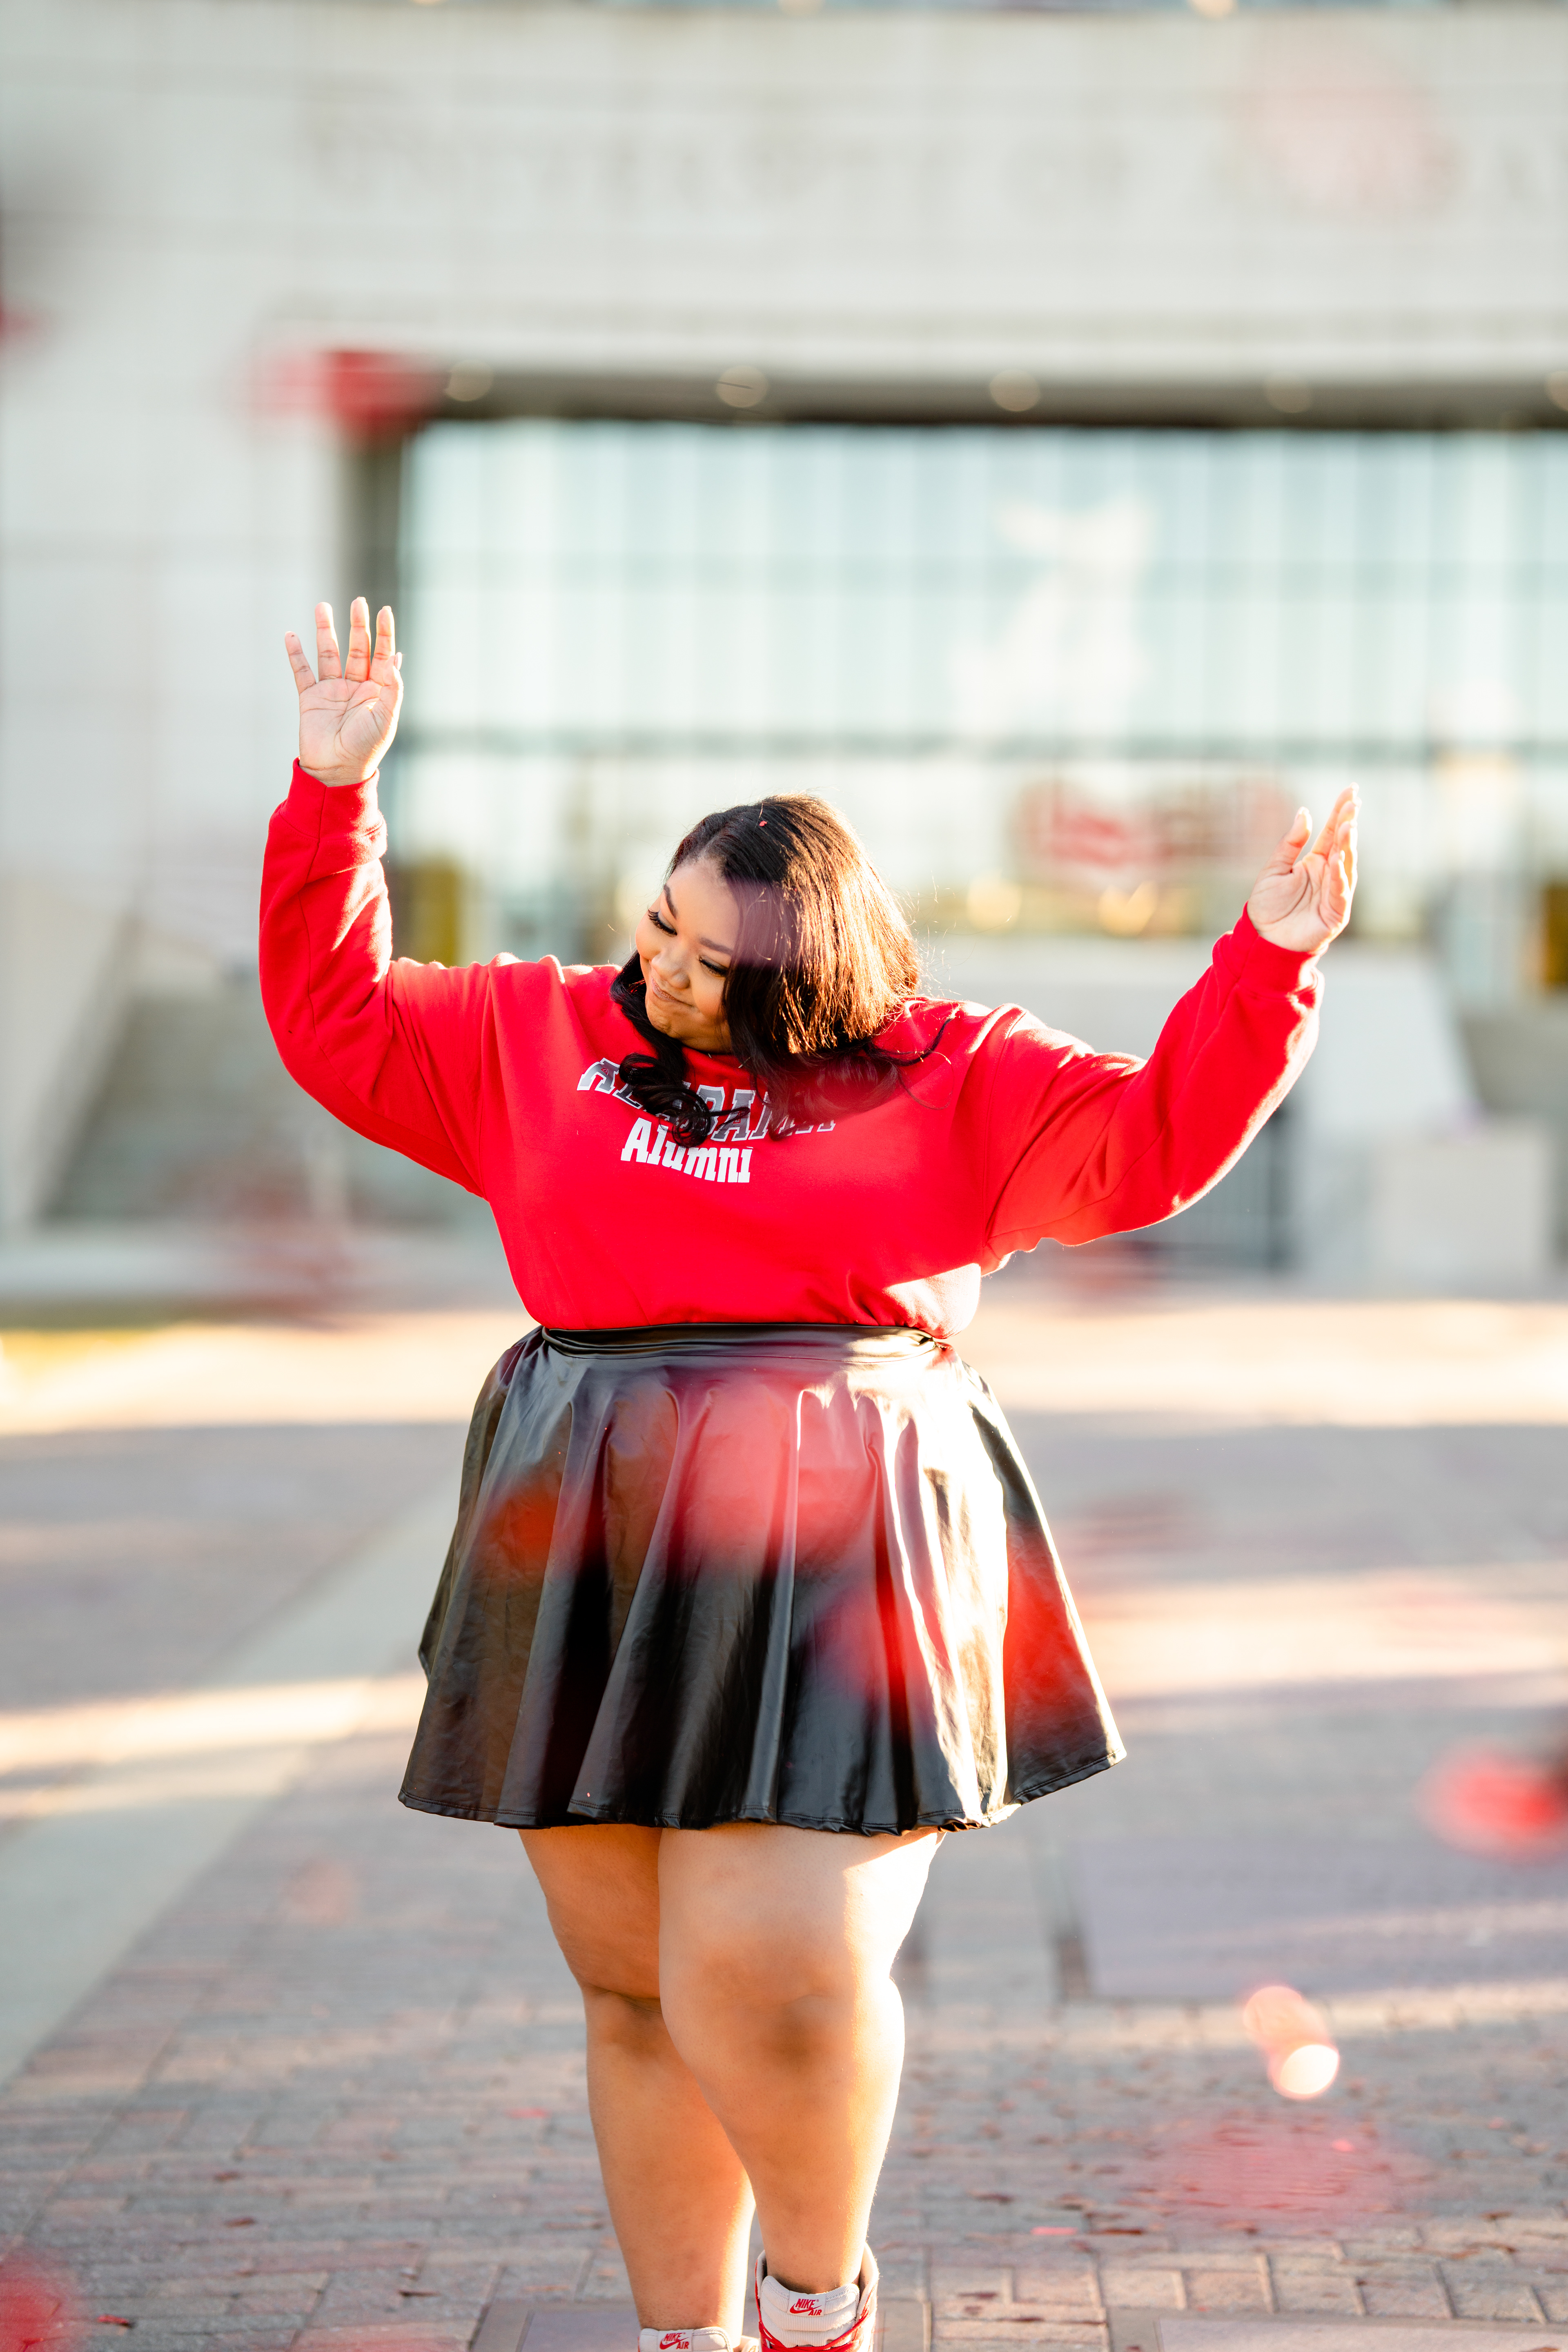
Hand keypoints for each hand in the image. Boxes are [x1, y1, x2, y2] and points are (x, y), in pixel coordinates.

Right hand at [284, 598, 402, 786]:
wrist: (336, 771)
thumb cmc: (365, 749)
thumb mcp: (385, 719)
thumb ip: (392, 689)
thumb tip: (395, 657)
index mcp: (376, 691)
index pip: (382, 655)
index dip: (383, 633)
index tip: (384, 611)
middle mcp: (355, 687)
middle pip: (357, 648)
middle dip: (358, 625)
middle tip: (358, 602)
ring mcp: (332, 691)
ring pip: (329, 654)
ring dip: (326, 631)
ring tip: (322, 607)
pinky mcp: (310, 699)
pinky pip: (302, 672)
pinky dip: (295, 654)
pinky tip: (291, 635)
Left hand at [1246, 786, 1358, 955]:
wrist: (1262, 940)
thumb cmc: (1267, 907)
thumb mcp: (1274, 869)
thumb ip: (1290, 843)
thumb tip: (1305, 812)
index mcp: (1315, 862)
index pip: (1332, 832)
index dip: (1341, 811)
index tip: (1351, 790)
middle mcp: (1329, 874)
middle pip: (1342, 844)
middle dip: (1349, 823)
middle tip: (1353, 801)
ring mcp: (1335, 893)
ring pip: (1345, 865)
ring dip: (1347, 846)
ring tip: (1348, 825)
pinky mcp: (1335, 913)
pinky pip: (1340, 893)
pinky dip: (1340, 877)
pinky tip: (1338, 860)